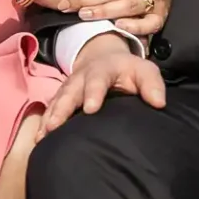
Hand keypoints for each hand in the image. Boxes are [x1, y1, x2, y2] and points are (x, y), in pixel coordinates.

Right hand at [40, 32, 165, 134]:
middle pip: (70, 92)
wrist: (105, 59)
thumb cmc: (128, 71)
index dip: (93, 93)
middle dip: (62, 109)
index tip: (90, 109)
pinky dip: (43, 122)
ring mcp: (69, 88)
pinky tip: (39, 139)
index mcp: (103, 69)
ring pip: (57, 101)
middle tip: (56, 126)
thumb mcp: (145, 70)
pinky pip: (50, 109)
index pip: (97, 79)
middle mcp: (81, 78)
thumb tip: (159, 103)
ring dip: (49, 118)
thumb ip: (152, 84)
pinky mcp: (62, 98)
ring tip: (43, 136)